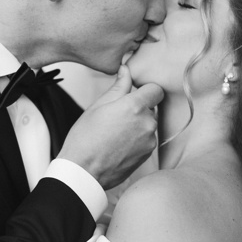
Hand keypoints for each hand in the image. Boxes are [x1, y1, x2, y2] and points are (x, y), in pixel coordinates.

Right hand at [58, 62, 164, 191]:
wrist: (84, 170)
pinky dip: (137, 138)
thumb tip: (126, 71)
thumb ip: (117, 87)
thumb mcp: (98, 106)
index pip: (156, 90)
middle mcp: (147, 122)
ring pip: (148, 124)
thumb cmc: (85, 136)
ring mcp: (149, 140)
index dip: (146, 90)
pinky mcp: (148, 154)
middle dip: (137, 108)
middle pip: (151, 108)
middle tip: (116, 115)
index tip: (134, 93)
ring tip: (115, 132)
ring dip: (137, 124)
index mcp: (134, 106)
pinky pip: (146, 139)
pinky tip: (119, 143)